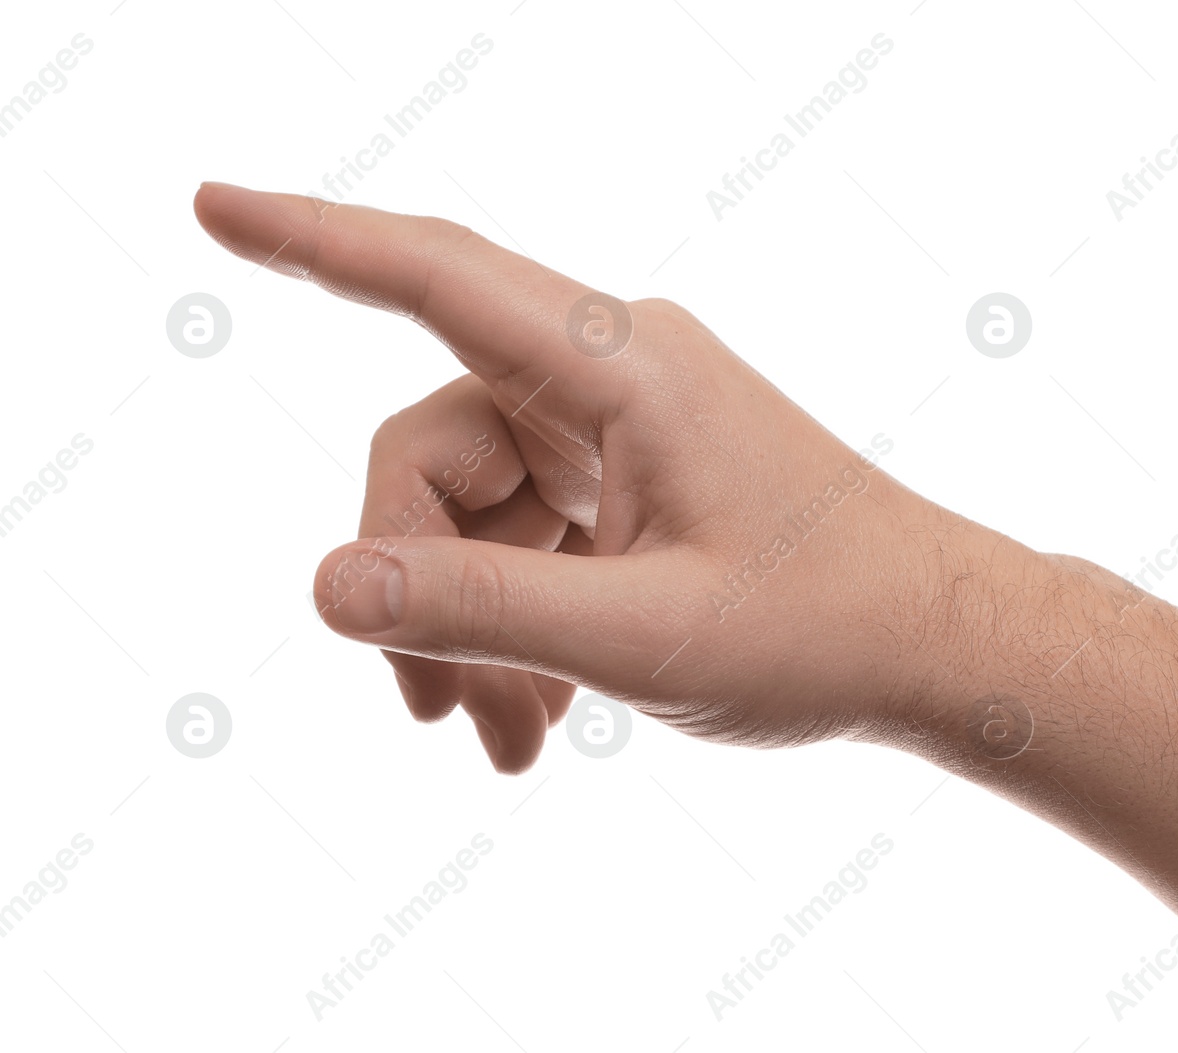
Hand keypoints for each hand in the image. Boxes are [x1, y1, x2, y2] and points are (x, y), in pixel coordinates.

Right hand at [194, 182, 1018, 772]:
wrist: (939, 649)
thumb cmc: (824, 630)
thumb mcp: (643, 638)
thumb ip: (483, 612)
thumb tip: (326, 588)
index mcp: (624, 369)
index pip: (438, 276)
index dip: (314, 240)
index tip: (210, 204)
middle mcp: (614, 377)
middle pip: (432, 454)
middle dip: (416, 589)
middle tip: (437, 718)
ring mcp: (623, 428)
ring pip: (476, 513)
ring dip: (471, 630)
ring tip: (507, 746)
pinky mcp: (633, 480)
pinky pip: (529, 537)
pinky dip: (519, 625)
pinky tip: (542, 722)